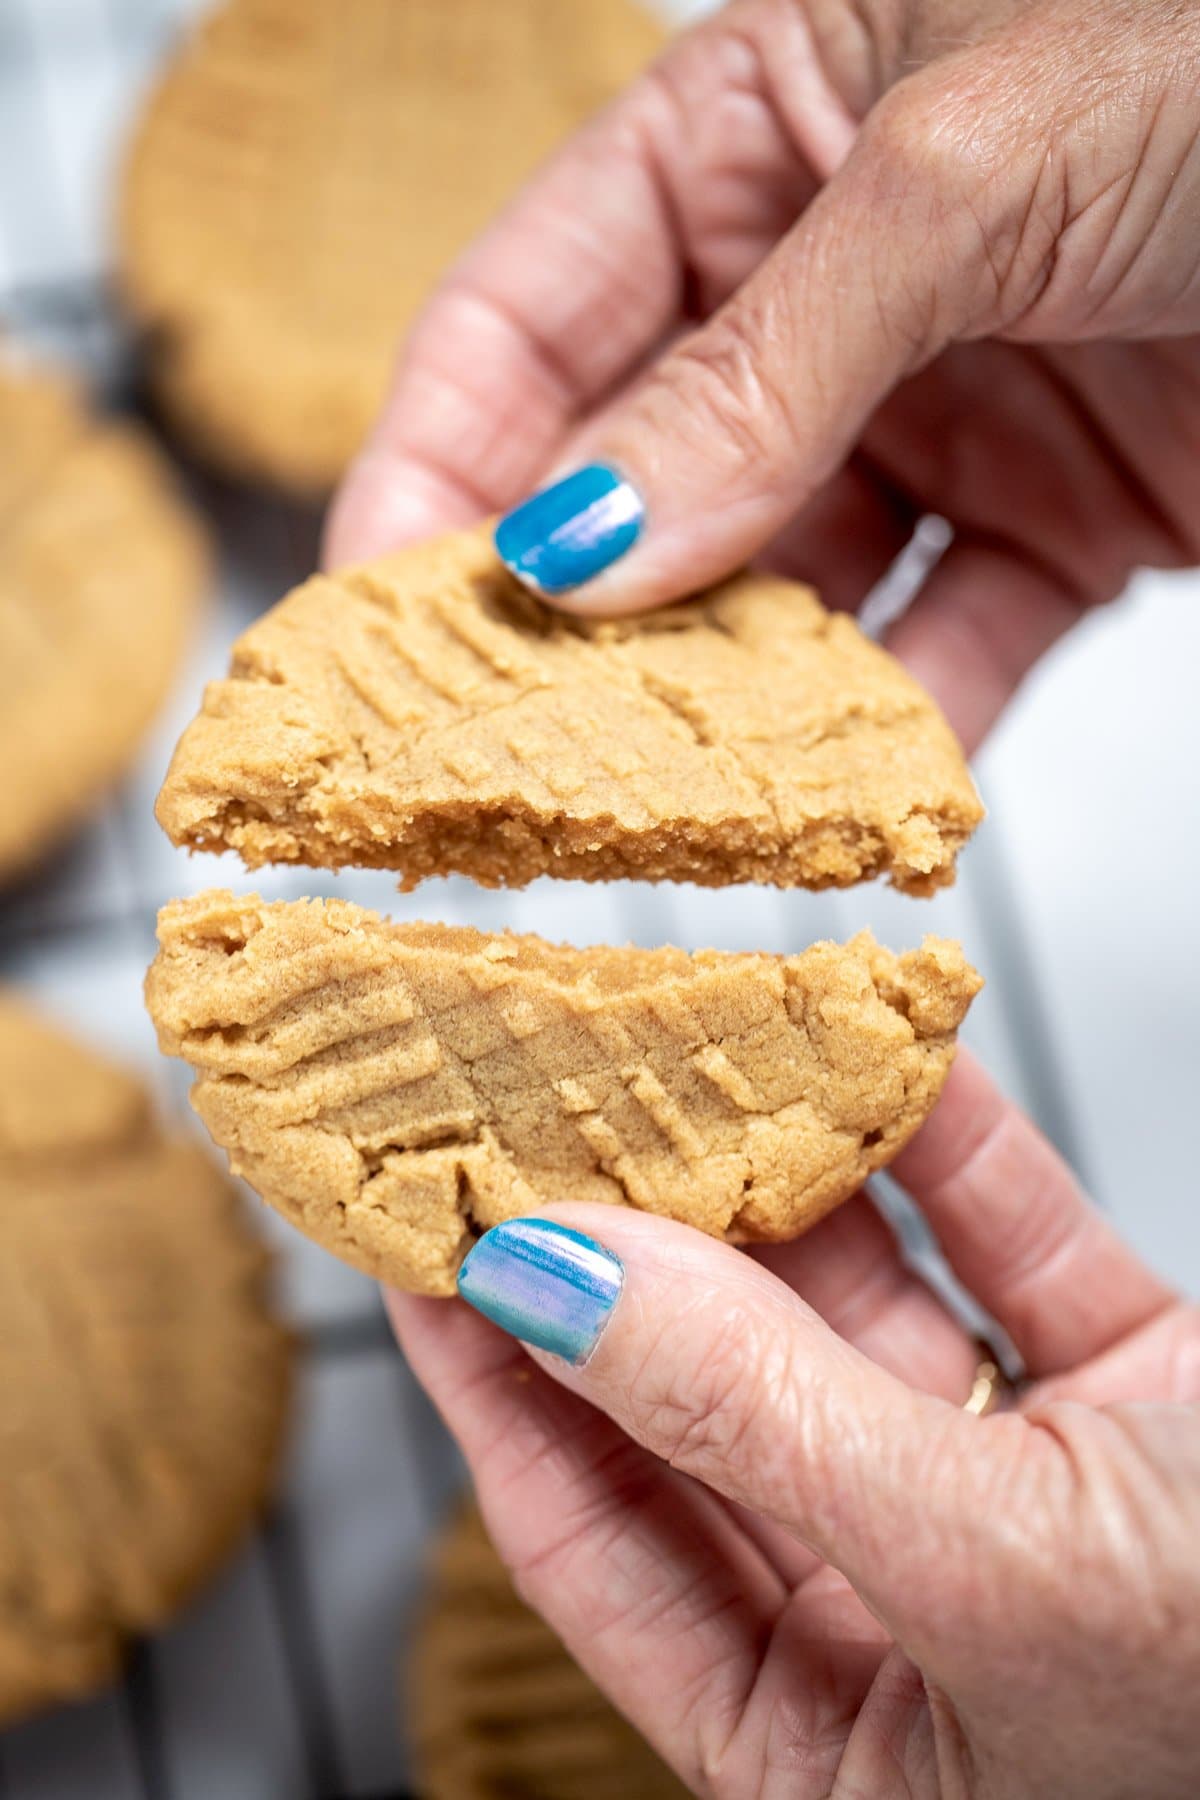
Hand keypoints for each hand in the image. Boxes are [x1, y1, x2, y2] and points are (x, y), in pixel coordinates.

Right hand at [328, 0, 1199, 751]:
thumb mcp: (963, 172)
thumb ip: (757, 370)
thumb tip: (580, 538)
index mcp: (758, 128)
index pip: (532, 312)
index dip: (433, 463)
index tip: (370, 611)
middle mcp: (826, 285)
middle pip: (636, 476)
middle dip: (561, 618)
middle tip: (488, 746)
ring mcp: (932, 415)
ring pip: (775, 593)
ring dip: (718, 702)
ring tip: (652, 800)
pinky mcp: (1048, 525)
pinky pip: (930, 653)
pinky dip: (887, 738)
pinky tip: (840, 802)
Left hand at [389, 1051, 1199, 1798]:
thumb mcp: (996, 1574)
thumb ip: (759, 1424)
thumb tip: (550, 1281)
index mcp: (841, 1742)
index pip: (601, 1532)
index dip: (498, 1379)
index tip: (425, 1237)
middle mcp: (911, 1608)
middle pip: (713, 1395)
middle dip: (628, 1244)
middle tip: (530, 1105)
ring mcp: (1021, 1488)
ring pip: (854, 1304)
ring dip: (775, 1168)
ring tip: (667, 1043)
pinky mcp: (1135, 1387)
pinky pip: (1006, 1245)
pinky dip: (944, 1146)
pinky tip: (869, 1047)